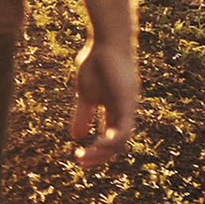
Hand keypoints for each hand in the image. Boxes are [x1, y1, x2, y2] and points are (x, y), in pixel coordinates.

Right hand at [68, 39, 139, 171]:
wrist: (107, 42)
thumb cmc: (96, 63)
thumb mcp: (86, 94)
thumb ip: (83, 115)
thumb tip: (76, 136)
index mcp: (114, 110)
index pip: (109, 138)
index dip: (96, 150)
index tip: (78, 157)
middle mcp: (123, 112)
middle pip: (116, 144)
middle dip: (98, 155)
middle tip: (80, 161)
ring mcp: (127, 108)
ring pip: (120, 141)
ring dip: (102, 152)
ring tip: (83, 156)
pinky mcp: (128, 103)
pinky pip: (123, 130)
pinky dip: (111, 140)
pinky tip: (97, 144)